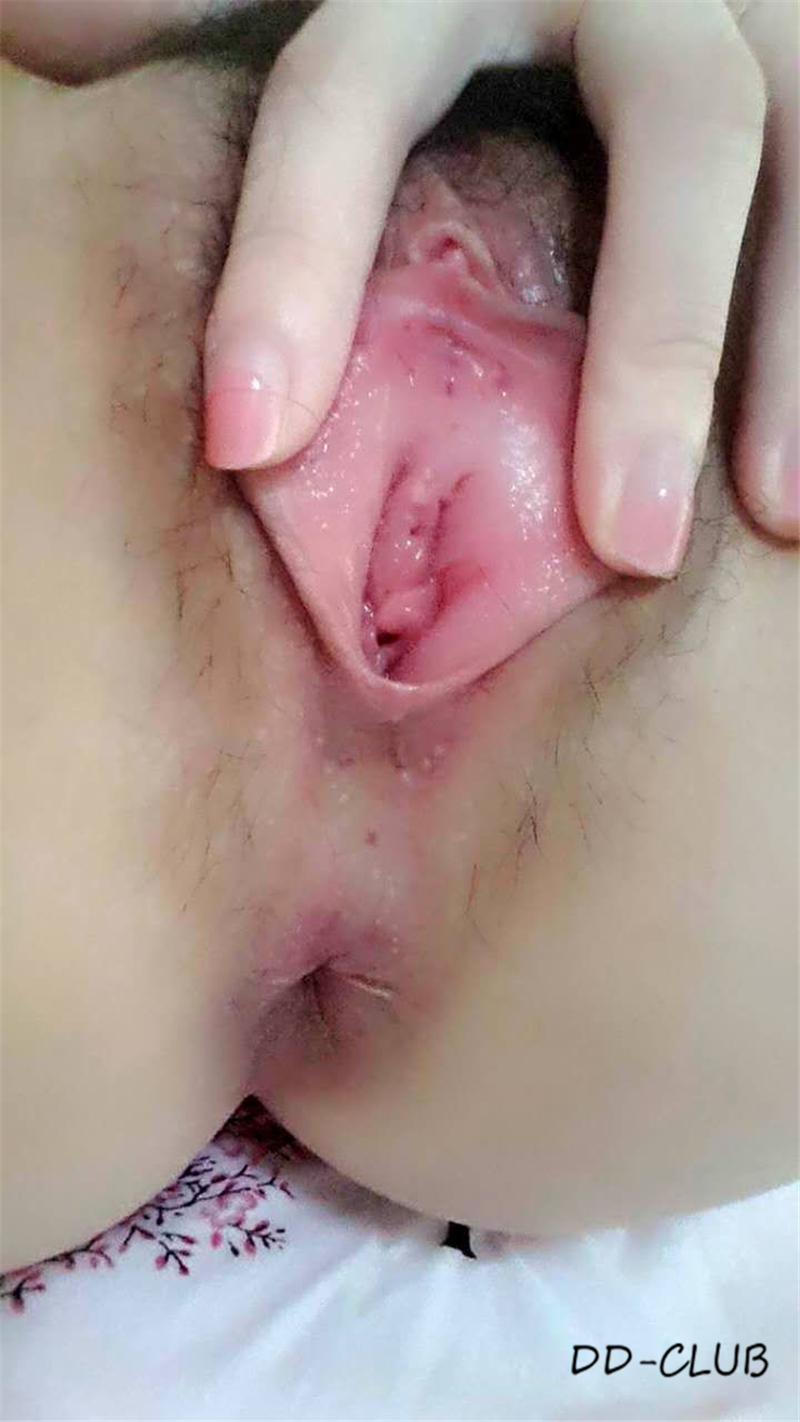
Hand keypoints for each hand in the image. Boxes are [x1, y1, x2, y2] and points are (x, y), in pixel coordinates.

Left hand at [201, 0, 797, 575]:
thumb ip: (167, 2)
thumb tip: (22, 39)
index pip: (347, 96)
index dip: (298, 265)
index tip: (248, 443)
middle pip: (666, 142)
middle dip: (649, 344)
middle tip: (625, 547)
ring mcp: (741, 15)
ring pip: (788, 168)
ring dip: (785, 352)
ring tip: (775, 519)